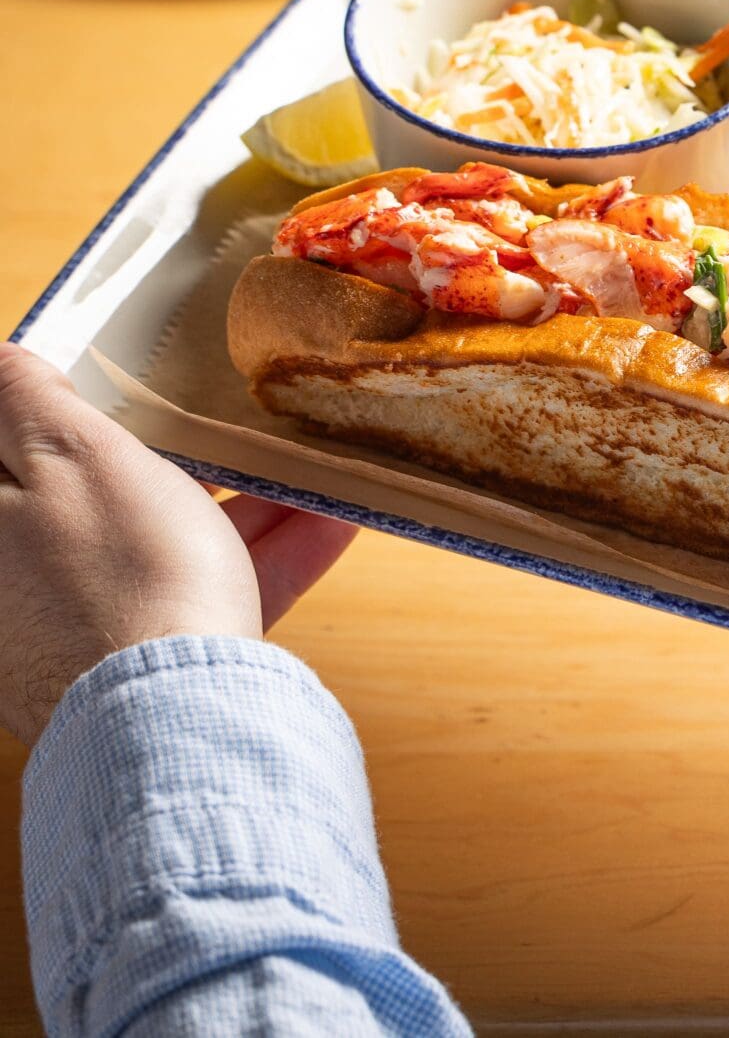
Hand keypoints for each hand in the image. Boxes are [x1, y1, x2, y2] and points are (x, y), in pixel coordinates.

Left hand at [0, 343, 355, 745]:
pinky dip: (262, 558)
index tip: (127, 378)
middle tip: (227, 418)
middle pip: (94, 494)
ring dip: (238, 503)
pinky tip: (331, 525)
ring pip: (159, 543)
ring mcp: (73, 633)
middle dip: (173, 455)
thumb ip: (26, 401)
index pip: (16, 443)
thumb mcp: (72, 456)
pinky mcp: (140, 666)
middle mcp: (11, 587)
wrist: (182, 716)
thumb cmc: (123, 577)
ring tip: (309, 467)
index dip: (70, 402)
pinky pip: (203, 594)